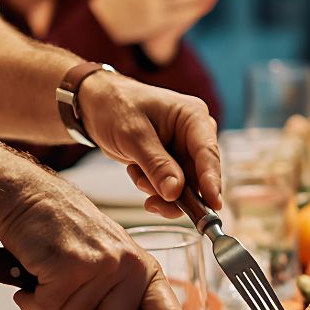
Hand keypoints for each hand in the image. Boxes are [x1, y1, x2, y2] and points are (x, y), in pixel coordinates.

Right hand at [0, 181, 185, 309]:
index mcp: (146, 270)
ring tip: (53, 277)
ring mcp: (102, 265)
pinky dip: (32, 300)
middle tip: (70, 299)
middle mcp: (131, 267)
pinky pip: (47, 309)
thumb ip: (123, 301)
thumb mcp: (111, 264)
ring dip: (53, 308)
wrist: (33, 199)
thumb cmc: (69, 236)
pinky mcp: (69, 265)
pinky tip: (38, 274)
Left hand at [76, 69, 223, 216]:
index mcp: (193, 117)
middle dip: (176, 192)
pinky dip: (152, 186)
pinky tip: (135, 171)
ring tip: (137, 177)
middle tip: (152, 202)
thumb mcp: (133, 135)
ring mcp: (183, 150)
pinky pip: (170, 186)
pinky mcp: (171, 162)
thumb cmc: (115, 106)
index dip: (212, 181)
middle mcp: (194, 135)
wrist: (96, 104)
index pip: (208, 153)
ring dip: (159, 190)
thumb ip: (156, 165)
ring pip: (184, 186)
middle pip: (199, 175)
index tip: (213, 205)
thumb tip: (175, 193)